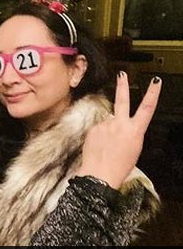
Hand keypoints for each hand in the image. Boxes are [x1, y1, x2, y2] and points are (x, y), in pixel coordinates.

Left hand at [77, 72, 161, 188]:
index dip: (153, 93)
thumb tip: (119, 123)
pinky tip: (100, 145)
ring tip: (107, 145)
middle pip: (123, 100)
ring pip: (108, 122)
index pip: (147, 108)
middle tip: (122, 74)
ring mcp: (105, 125)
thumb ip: (128, 131)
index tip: (155, 82)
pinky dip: (99, 135)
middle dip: (123, 85)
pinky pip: (98, 128)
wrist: (99, 173)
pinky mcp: (93, 128)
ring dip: (108, 130)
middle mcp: (120, 124)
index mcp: (135, 131)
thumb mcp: (134, 148)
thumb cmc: (119, 166)